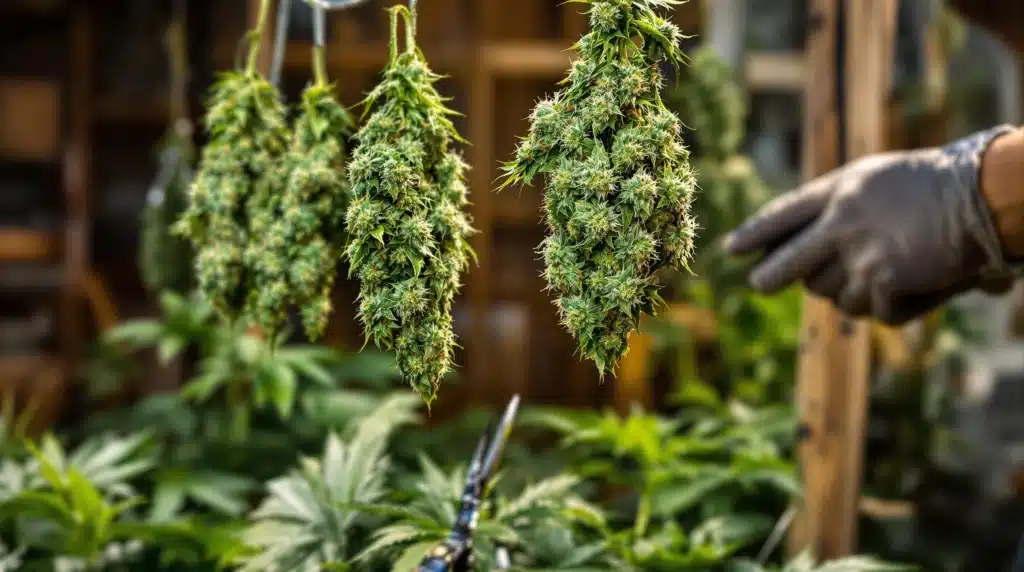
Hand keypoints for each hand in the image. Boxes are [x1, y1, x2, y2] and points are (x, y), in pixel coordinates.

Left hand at [723, 133, 1012, 324]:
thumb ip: (841, 210)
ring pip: (833, 297)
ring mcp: (858, 256)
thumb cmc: (938, 184)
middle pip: (786, 266)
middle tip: (759, 284)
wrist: (982, 195)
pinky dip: (897, 307)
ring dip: (855, 294)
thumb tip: (804, 253)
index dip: (755, 234)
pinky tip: (920, 285)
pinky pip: (876, 313)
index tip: (731, 249)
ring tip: (891, 271)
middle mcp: (839, 224)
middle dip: (769, 278)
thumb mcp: (877, 181)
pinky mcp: (881, 283)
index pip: (782, 215)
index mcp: (839, 191)